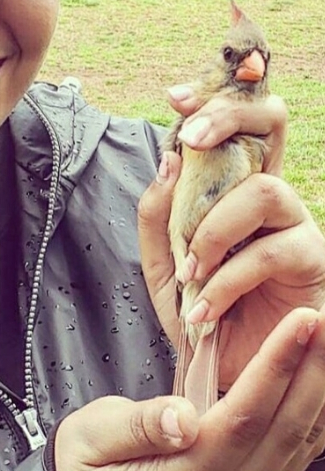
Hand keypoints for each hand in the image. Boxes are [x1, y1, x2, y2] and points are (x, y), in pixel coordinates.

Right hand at [56, 308, 324, 470]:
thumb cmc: (82, 464)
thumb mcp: (90, 439)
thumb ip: (137, 427)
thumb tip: (183, 416)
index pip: (239, 424)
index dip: (273, 371)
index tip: (297, 326)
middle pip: (281, 435)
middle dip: (308, 373)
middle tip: (322, 320)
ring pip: (294, 446)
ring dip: (316, 391)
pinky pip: (291, 455)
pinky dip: (311, 416)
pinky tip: (316, 383)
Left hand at [139, 89, 324, 388]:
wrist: (225, 374)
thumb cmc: (199, 314)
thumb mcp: (163, 264)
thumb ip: (159, 214)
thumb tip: (169, 159)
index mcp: (233, 187)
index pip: (238, 126)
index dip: (216, 98)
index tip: (174, 96)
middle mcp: (270, 196)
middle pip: (272, 123)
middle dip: (229, 119)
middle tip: (190, 139)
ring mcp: (298, 225)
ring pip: (265, 190)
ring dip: (216, 227)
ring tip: (192, 269)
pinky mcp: (313, 263)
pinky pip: (271, 252)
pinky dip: (227, 279)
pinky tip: (204, 309)